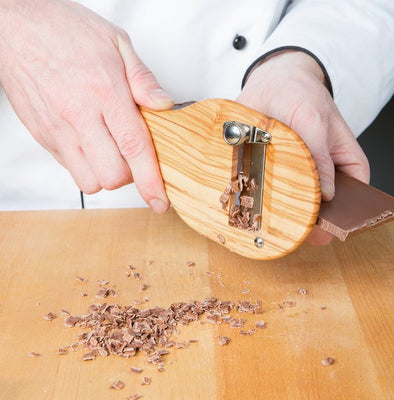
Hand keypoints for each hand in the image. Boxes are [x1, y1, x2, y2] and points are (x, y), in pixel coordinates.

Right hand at [0, 0, 172, 212]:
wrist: (15, 25)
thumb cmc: (65, 31)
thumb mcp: (116, 43)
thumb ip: (143, 79)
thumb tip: (164, 105)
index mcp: (105, 91)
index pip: (134, 148)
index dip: (150, 181)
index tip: (160, 202)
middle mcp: (79, 115)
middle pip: (112, 176)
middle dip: (128, 177)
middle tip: (132, 157)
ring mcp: (57, 129)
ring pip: (90, 181)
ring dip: (106, 174)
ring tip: (109, 150)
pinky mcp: (42, 136)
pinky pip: (70, 169)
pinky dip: (86, 166)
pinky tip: (89, 142)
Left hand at [237, 50, 369, 244]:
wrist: (269, 83)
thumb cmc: (300, 95)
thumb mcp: (314, 121)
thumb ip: (320, 156)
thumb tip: (325, 193)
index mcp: (342, 162)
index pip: (353, 194)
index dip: (342, 216)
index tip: (324, 232)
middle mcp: (319, 171)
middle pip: (320, 204)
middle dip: (307, 219)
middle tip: (292, 232)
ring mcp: (293, 173)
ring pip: (291, 200)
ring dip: (280, 211)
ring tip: (270, 221)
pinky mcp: (269, 170)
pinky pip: (265, 187)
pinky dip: (257, 195)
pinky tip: (250, 202)